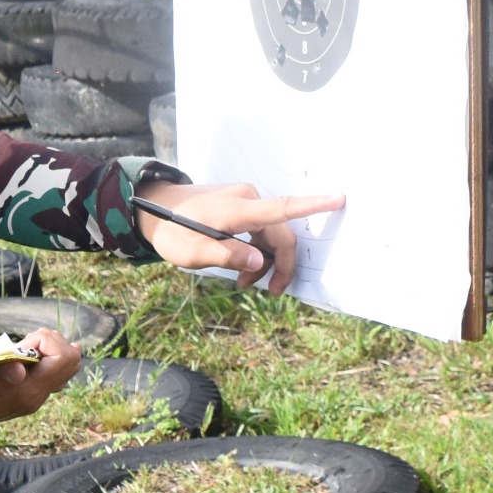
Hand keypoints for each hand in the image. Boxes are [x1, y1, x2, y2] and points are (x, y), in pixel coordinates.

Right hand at [0, 328, 83, 445]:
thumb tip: (20, 369)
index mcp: (25, 394)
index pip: (63, 360)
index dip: (48, 341)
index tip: (22, 341)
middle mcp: (35, 396)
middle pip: (69, 361)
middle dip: (51, 341)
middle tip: (23, 340)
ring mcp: (32, 395)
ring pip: (63, 365)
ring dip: (47, 347)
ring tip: (21, 346)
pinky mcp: (26, 392)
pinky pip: (51, 370)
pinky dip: (42, 354)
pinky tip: (22, 353)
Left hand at [135, 180, 343, 292]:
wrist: (153, 207)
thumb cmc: (171, 231)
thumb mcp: (192, 253)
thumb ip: (226, 256)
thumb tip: (260, 261)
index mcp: (236, 209)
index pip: (281, 208)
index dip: (312, 205)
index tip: (339, 199)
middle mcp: (246, 199)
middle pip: (280, 233)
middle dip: (280, 265)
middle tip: (272, 294)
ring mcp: (244, 200)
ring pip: (271, 235)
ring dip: (264, 261)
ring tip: (243, 285)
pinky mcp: (241, 204)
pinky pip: (260, 229)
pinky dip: (256, 250)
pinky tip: (241, 268)